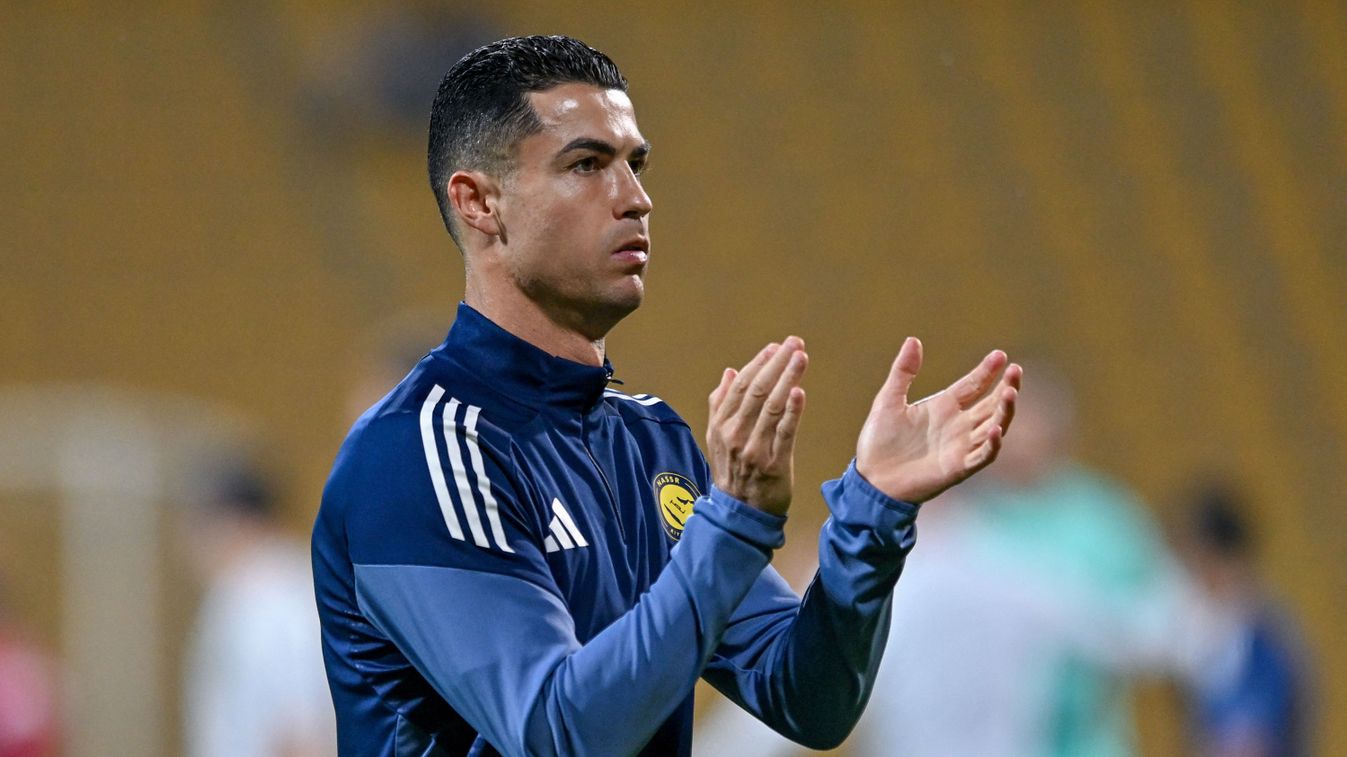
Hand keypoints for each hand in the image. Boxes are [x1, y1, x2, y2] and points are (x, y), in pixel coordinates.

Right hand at [706, 337, 808, 516]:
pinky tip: (800, 392)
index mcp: (721, 425)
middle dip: (777, 363)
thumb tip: (729, 372)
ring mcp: (754, 449)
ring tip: (801, 358)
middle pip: (756, 390)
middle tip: (794, 343)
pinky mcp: (774, 464)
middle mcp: (735, 434)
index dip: (758, 363)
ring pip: (771, 406)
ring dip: (787, 378)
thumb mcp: (718, 438)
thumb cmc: (732, 472)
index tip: (774, 347)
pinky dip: (791, 412)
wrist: (739, 514)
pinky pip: (784, 433)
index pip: (740, 386)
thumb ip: (721, 404)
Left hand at [856, 337, 1020, 503]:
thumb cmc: (879, 441)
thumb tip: (913, 340)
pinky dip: (991, 444)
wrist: (871, 478)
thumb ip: (903, 372)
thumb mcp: (888, 400)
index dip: (987, 371)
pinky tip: (996, 429)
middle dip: (1006, 387)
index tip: (1000, 355)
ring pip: (993, 426)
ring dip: (1004, 411)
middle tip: (1015, 371)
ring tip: (1011, 392)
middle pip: (991, 404)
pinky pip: (982, 455)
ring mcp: (960, 447)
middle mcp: (958, 426)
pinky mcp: (957, 468)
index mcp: (944, 407)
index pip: (973, 385)